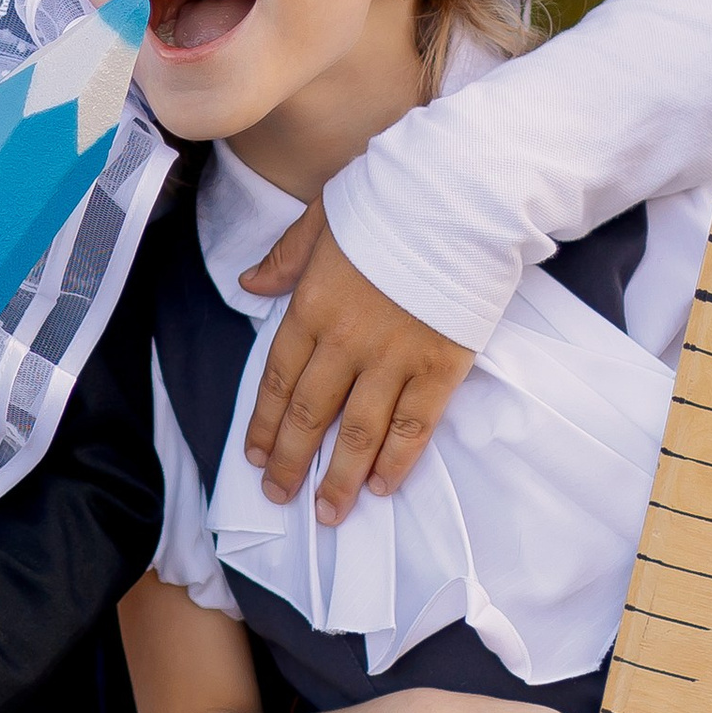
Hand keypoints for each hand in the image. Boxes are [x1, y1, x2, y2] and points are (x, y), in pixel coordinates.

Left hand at [240, 207, 472, 524]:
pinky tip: (380, 487)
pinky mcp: (442, 368)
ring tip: (326, 512)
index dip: (265, 422)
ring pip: (359, 431)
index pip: (280, 378)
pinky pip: (414, 427)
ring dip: (338, 476)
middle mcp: (346, 341)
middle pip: (311, 413)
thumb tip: (249, 283)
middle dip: (291, 460)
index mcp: (312, 305)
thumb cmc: (393, 202)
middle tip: (277, 495)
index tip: (254, 455)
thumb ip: (286, 257)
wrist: (462, 200)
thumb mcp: (323, 217)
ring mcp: (395, 358)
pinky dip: (396, 462)